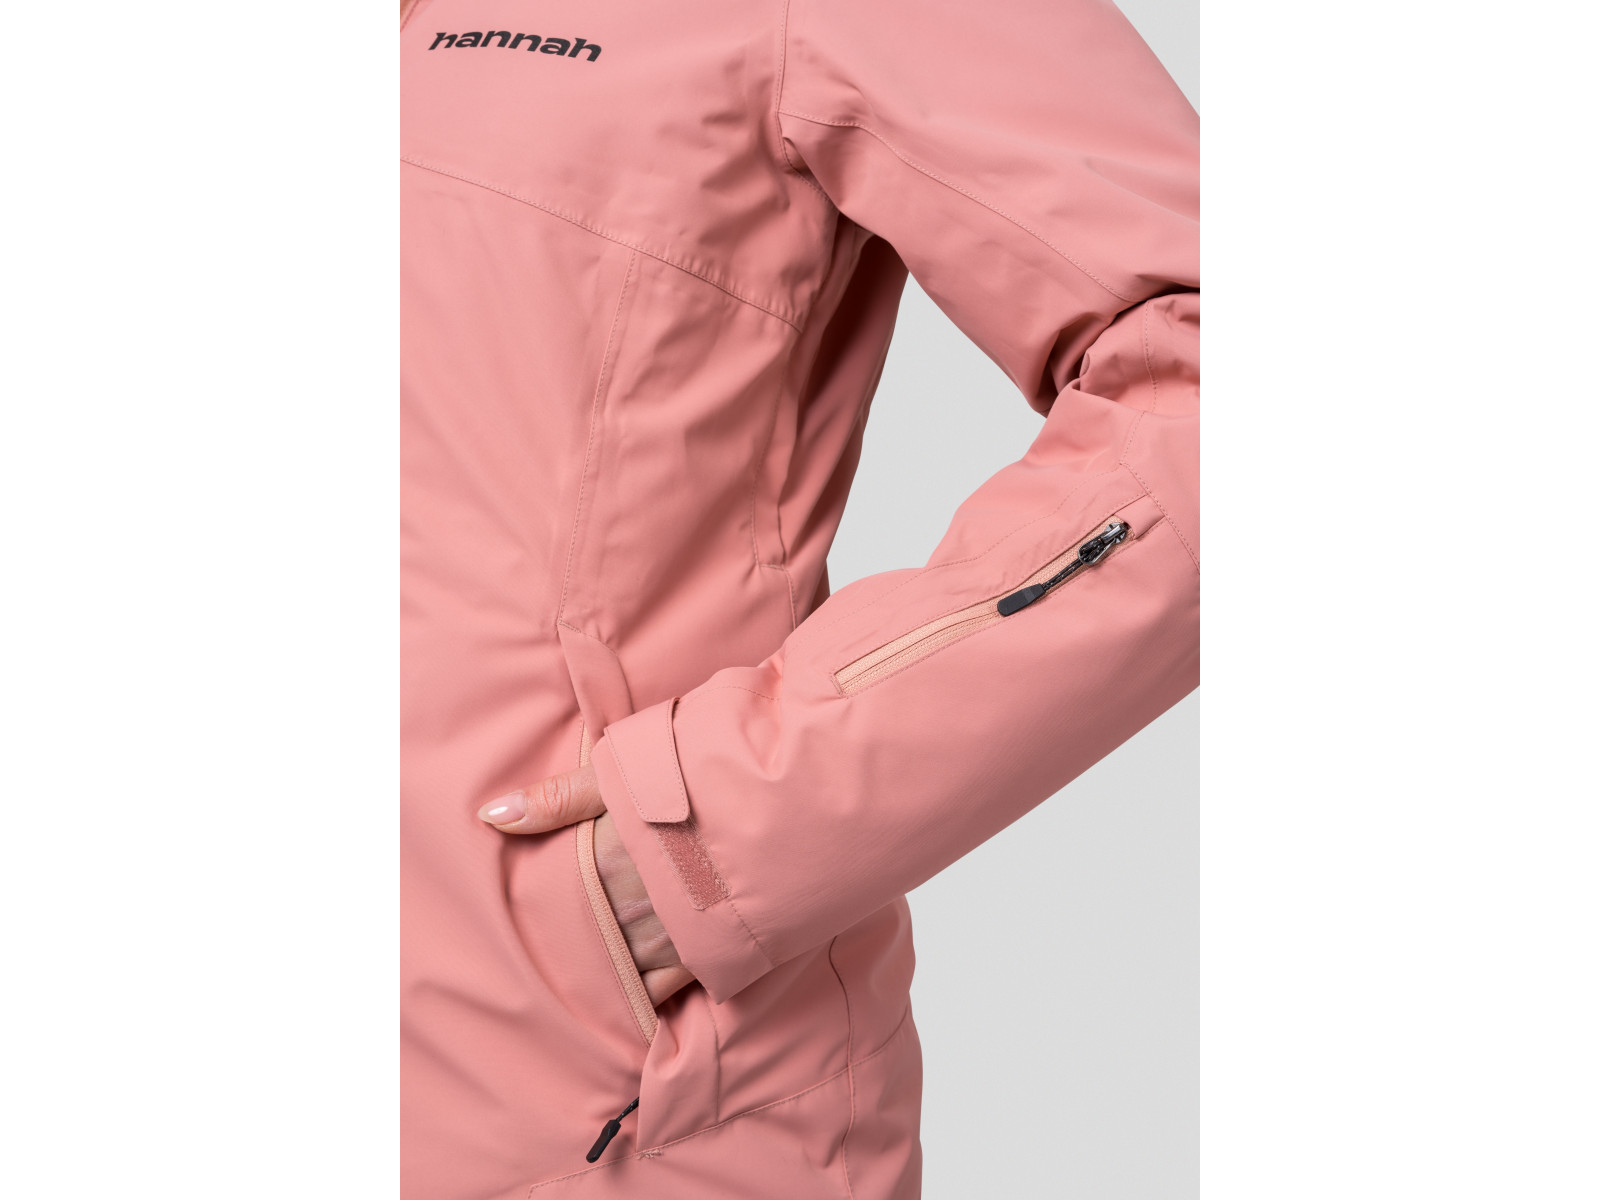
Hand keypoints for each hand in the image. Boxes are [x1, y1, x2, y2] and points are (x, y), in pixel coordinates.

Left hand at [477, 764, 694, 1005]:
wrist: (785, 796)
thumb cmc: (700, 774)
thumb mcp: (623, 772)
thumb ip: (558, 798)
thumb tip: (488, 814)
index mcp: (604, 864)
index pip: (563, 904)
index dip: (554, 913)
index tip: (543, 923)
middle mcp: (630, 908)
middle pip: (594, 939)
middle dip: (585, 943)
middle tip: (577, 947)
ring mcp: (671, 935)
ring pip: (627, 967)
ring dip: (617, 967)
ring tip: (608, 967)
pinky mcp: (712, 953)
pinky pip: (666, 989)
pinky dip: (652, 990)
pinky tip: (645, 990)